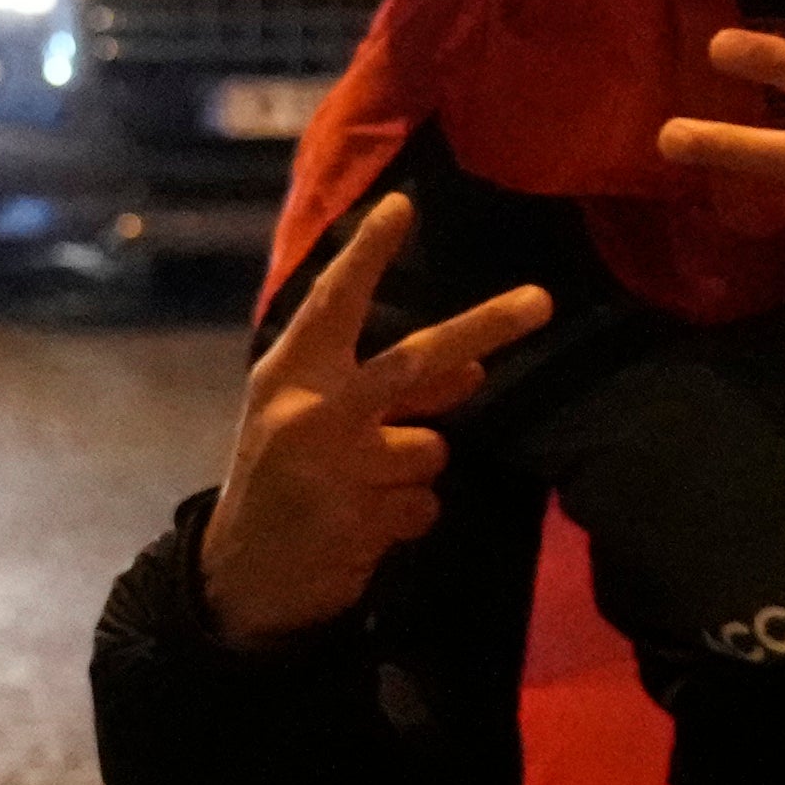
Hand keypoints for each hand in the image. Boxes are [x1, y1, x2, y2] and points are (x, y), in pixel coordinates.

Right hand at [198, 195, 552, 647]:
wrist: (241, 578)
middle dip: (485, 327)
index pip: (332, 304)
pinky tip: (365, 527)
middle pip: (415, 360)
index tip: (403, 206)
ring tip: (364, 489)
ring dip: (412, 472)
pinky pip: (426, 505)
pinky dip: (408, 517)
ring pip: (431, 448)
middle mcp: (311, 412)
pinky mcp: (363, 520)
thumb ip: (383, 389)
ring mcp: (339, 467)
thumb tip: (473, 369)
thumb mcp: (310, 419)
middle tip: (544, 300)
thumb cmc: (280, 479)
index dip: (367, 256)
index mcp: (287, 376)